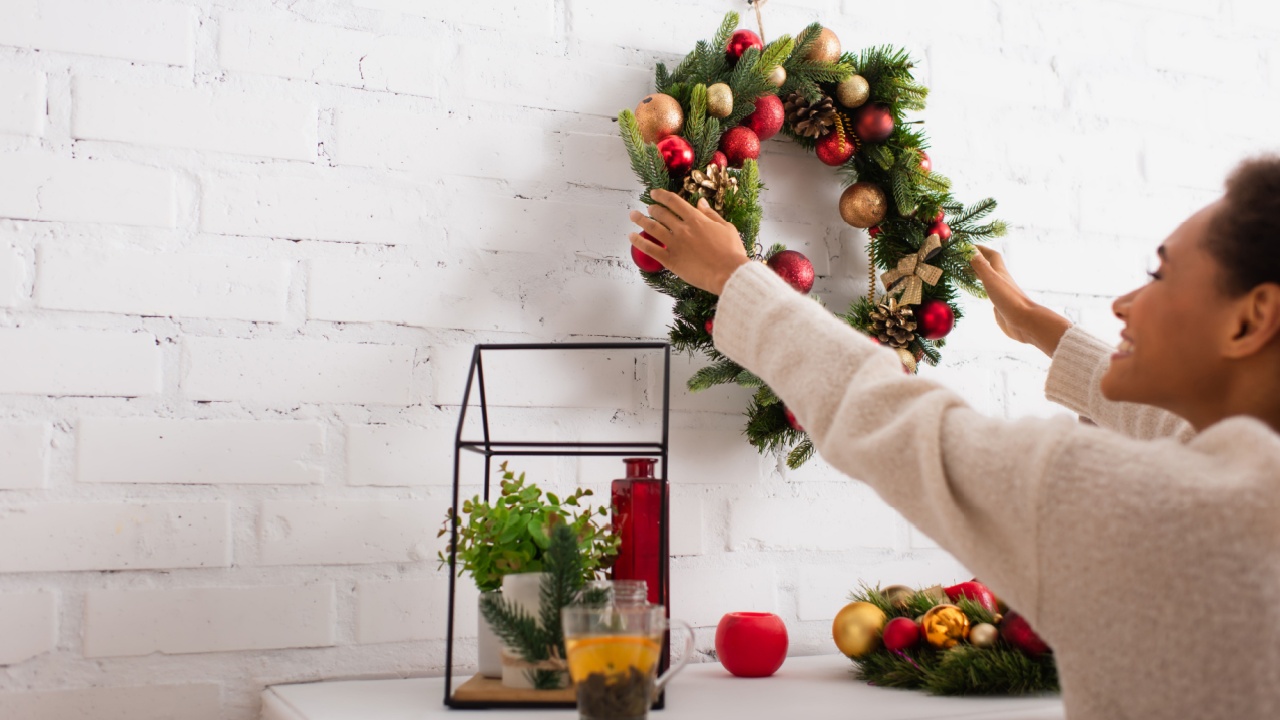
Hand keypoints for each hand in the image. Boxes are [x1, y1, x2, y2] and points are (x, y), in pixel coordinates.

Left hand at [628, 189, 749, 294]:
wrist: (729, 273)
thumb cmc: (731, 251)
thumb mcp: (726, 227)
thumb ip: (710, 214)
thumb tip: (700, 202)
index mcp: (696, 219)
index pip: (674, 202)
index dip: (661, 195)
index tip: (654, 193)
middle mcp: (682, 229)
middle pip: (661, 213)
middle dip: (652, 208)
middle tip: (648, 207)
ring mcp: (674, 244)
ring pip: (652, 228)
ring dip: (640, 219)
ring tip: (633, 215)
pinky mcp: (670, 260)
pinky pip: (650, 249)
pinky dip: (638, 242)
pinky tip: (631, 237)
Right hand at [969, 245, 1071, 356]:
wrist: (1024, 321)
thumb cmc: (1009, 299)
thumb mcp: (991, 279)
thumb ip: (980, 265)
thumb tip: (970, 250)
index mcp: (1000, 272)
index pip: (991, 255)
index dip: (981, 249)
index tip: (968, 245)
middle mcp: (1001, 280)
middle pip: (989, 266)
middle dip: (978, 260)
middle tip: (963, 259)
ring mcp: (1000, 293)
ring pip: (988, 279)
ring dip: (979, 273)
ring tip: (967, 273)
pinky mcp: (999, 304)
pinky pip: (988, 292)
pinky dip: (981, 288)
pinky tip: (977, 292)